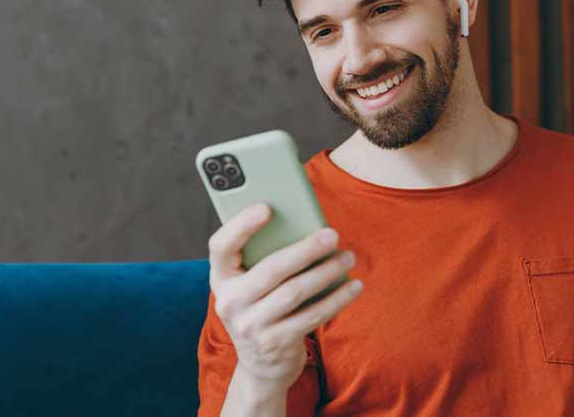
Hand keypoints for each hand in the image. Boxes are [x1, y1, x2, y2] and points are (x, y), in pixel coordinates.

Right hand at [207, 202, 362, 392]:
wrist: (261, 366)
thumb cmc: (262, 307)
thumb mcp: (251, 285)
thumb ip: (264, 257)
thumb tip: (306, 226)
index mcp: (220, 278)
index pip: (221, 246)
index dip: (241, 225)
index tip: (267, 207)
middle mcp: (230, 302)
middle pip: (271, 269)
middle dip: (306, 249)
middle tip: (332, 235)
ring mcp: (251, 326)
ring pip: (295, 292)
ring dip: (326, 272)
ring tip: (347, 257)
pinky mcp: (275, 344)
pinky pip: (312, 316)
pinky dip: (336, 299)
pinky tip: (353, 286)